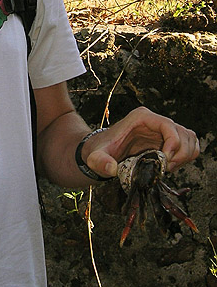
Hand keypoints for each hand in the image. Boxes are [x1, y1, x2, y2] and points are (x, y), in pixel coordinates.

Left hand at [82, 106, 198, 177]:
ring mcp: (163, 131)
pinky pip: (189, 145)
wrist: (101, 151)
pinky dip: (186, 158)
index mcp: (141, 118)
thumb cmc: (100, 150)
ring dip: (184, 156)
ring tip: (167, 168)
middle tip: (165, 169)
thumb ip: (100, 162)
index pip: (168, 125)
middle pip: (183, 133)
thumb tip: (112, 168)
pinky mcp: (167, 141)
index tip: (165, 161)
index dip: (173, 143)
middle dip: (179, 154)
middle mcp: (155, 121)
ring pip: (190, 139)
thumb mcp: (95, 156)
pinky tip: (170, 167)